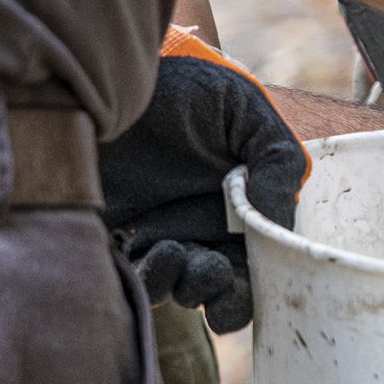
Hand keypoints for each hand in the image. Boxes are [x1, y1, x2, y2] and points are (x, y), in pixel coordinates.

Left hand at [97, 29, 307, 332]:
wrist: (105, 83)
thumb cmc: (186, 91)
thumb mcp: (244, 112)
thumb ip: (275, 163)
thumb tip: (278, 225)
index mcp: (249, 207)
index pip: (267, 264)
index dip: (263, 287)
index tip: (247, 289)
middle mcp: (209, 230)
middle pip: (227, 291)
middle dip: (225, 300)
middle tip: (208, 273)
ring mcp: (164, 239)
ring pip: (182, 292)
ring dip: (183, 287)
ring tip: (170, 251)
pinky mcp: (119, 244)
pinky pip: (137, 284)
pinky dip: (144, 282)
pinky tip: (138, 248)